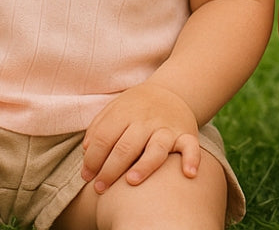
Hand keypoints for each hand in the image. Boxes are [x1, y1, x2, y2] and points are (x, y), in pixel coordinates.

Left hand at [81, 83, 200, 193]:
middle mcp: (146, 120)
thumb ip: (99, 127)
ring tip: (131, 181)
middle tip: (100, 188)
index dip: (92, 159)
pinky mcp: (186, 134)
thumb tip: (86, 151)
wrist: (172, 91)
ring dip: (144, 166)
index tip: (87, 176)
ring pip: (156, 148)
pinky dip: (192, 159)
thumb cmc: (136, 107)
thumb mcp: (115, 108)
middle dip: (110, 170)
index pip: (105, 137)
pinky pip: (191, 146)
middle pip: (126, 146)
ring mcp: (166, 127)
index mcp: (125, 112)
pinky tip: (188, 173)